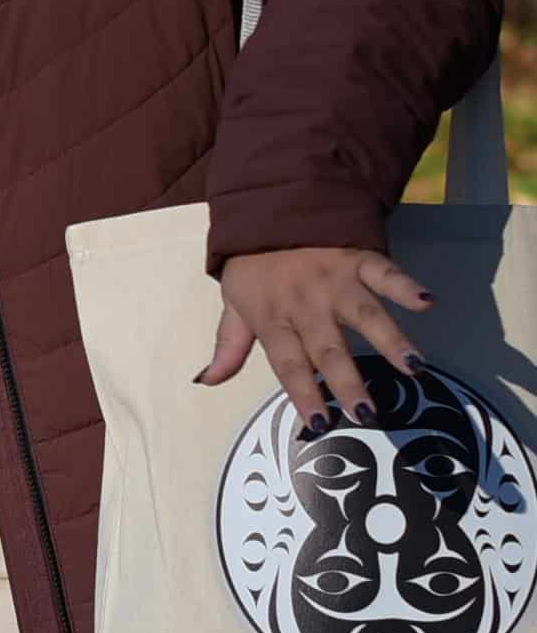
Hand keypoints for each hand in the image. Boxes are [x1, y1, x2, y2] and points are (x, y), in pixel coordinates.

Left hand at [198, 245, 433, 432]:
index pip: (287, 362)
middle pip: (327, 346)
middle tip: (367, 414)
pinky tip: (426, 301)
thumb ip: (229, 345)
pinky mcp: (358, 258)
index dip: (302, 392)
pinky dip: (405, 285)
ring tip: (414, 367)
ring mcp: (334, 280)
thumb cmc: (253, 265)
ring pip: (364, 313)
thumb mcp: (233, 303)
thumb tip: (206, 380)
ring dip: (389, 339)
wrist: (266, 208)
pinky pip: (384, 272)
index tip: (319, 424)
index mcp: (272, 317)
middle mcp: (305, 302)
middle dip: (346, 381)